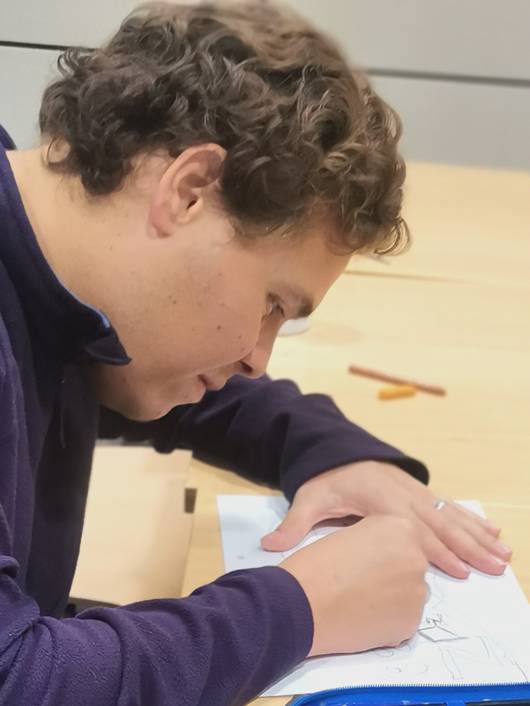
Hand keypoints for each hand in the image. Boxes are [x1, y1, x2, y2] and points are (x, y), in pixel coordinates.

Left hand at [262, 461, 511, 577]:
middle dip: (469, 545)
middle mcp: (405, 495)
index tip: (457, 569)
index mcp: (381, 499)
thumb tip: (269, 546)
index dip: (435, 548)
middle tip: (494, 567)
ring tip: (503, 552)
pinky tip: (491, 531)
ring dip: (478, 534)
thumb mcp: (308, 499)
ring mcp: (416, 492)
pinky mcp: (421, 493)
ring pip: (451, 515)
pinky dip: (472, 520)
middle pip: (441, 522)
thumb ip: (294, 524)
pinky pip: (451, 506)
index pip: (412, 527)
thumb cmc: (325, 480)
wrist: (336, 451)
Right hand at [281, 515, 428, 655]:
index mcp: (400, 526)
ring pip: (409, 592)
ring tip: (359, 597)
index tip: (363, 557)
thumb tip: (383, 556)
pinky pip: (404, 617)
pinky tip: (363, 615)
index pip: (401, 538)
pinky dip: (388, 618)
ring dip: (391, 595)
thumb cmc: (317, 563)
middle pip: (409, 564)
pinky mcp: (412, 622)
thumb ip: (375, 542)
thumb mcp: (347, 534)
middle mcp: (417, 557)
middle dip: (389, 571)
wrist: (302, 604)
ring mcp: (418, 592)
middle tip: (359, 578)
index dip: (380, 549)